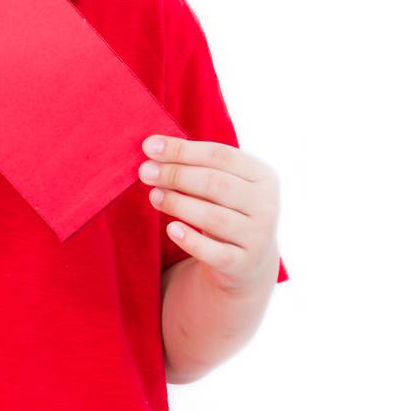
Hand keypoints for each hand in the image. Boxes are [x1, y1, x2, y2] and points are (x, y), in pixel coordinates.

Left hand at [140, 134, 280, 294]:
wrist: (248, 260)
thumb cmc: (224, 207)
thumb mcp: (219, 182)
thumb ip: (191, 164)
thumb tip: (152, 147)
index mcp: (263, 176)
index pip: (220, 155)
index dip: (182, 150)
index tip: (148, 146)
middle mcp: (266, 205)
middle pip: (216, 184)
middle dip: (176, 175)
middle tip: (145, 172)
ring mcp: (258, 237)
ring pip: (213, 217)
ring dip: (178, 204)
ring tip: (153, 196)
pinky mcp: (243, 264)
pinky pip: (215, 253)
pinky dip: (191, 241)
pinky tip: (171, 229)